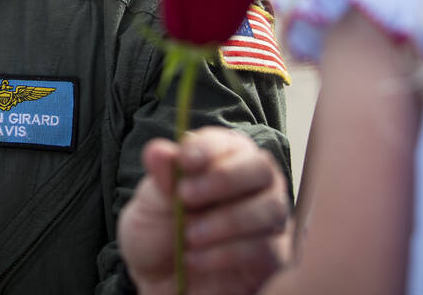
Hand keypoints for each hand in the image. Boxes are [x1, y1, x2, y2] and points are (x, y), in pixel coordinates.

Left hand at [118, 129, 290, 294]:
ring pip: (269, 208)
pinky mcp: (273, 258)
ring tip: (189, 235)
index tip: (185, 161)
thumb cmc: (158, 236)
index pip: (229, 142)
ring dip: (225, 221)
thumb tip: (158, 150)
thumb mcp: (149, 206)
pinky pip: (265, 248)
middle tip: (186, 197)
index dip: (210, 147)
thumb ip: (159, 179)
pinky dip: (226, 253)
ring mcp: (267, 222)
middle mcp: (252, 186)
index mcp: (222, 162)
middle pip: (262, 167)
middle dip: (224, 179)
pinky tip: (195, 259)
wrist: (162, 286)